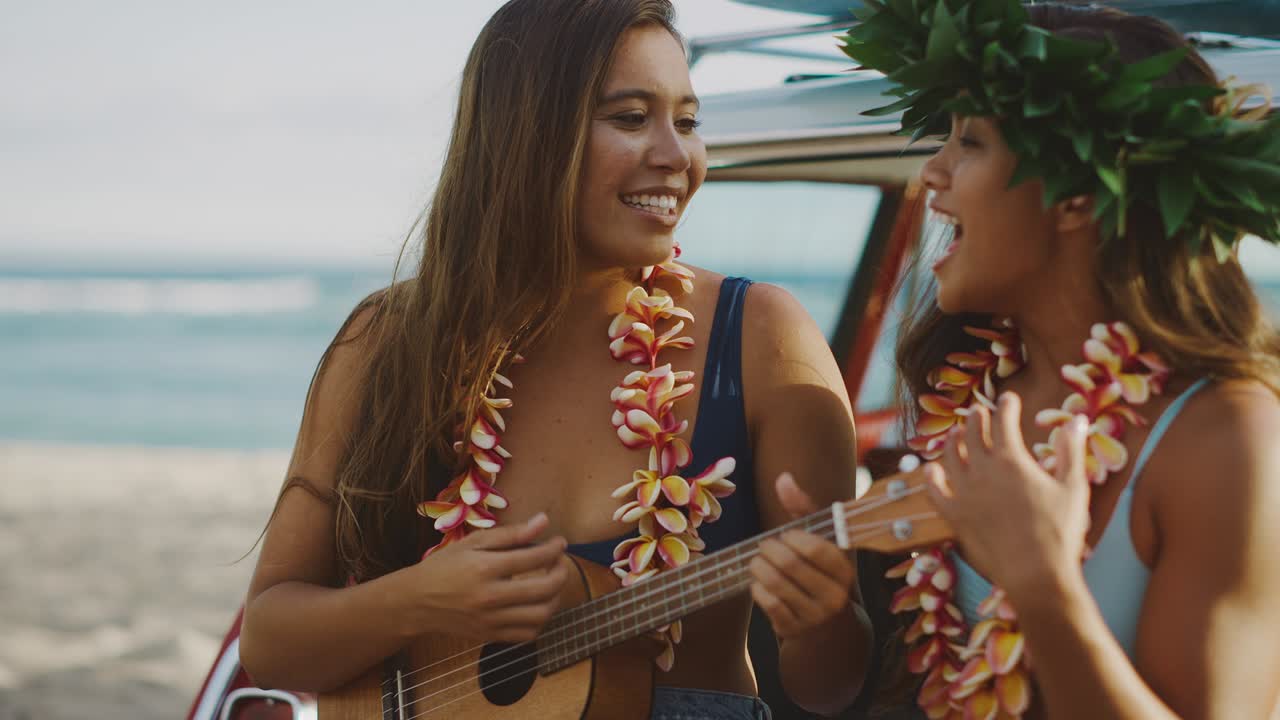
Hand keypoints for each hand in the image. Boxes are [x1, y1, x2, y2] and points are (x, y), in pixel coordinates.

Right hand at [406, 513, 568, 642]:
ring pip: (541, 615)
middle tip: (560, 562)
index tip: (560, 542)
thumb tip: (543, 521)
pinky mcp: (490, 636)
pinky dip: (540, 621)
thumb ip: (511, 534)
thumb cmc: (444, 566)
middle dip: (561, 572)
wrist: (416, 602)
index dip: (554, 548)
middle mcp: (490, 597)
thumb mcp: (473, 542)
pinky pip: (528, 634)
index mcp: (485, 568)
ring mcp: (491, 620)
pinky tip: (536, 605)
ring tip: (551, 584)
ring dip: (555, 598)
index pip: (534, 557)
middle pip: (544, 588)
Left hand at [750, 472, 856, 640]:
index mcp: (845, 571)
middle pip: (791, 565)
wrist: (824, 628)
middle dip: (769, 550)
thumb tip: (783, 478)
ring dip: (758, 567)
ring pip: (776, 584)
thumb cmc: (817, 573)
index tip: (785, 535)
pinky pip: (768, 603)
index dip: (794, 538)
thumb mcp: (818, 541)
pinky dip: (757, 588)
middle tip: (763, 546)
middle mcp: (835, 596)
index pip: (818, 550)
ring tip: (757, 561)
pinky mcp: (794, 630)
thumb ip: (802, 510)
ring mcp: (815, 616)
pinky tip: (759, 582)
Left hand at [926, 392, 1090, 600]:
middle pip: (973, 434)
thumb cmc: (1060, 531)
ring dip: (953, 441)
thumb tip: (1077, 420)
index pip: (1003, 421)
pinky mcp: (954, 516)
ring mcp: (964, 493)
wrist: (1036, 574)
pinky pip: (934, 491)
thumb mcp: (1073, 487)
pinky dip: (931, 477)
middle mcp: (983, 471)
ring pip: (950, 457)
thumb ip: (1071, 451)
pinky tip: (931, 469)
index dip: (1006, 405)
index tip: (1009, 397)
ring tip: (956, 434)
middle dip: (977, 418)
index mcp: (1012, 460)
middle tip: (979, 411)